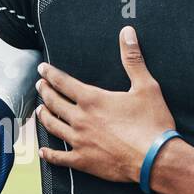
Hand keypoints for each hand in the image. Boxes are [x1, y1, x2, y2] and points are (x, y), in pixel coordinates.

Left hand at [35, 25, 175, 182]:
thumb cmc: (152, 122)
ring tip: (40, 111)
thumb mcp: (146, 86)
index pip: (63, 82)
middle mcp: (80, 119)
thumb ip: (133, 59)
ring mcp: (79, 141)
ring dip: (44, 117)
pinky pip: (60, 158)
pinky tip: (43, 151)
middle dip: (44, 92)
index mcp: (92, 99)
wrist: (155, 159)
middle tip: (39, 86)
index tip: (42, 69)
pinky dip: (49, 154)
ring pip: (52, 127)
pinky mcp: (83, 161)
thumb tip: (127, 32)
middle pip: (54, 103)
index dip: (50, 74)